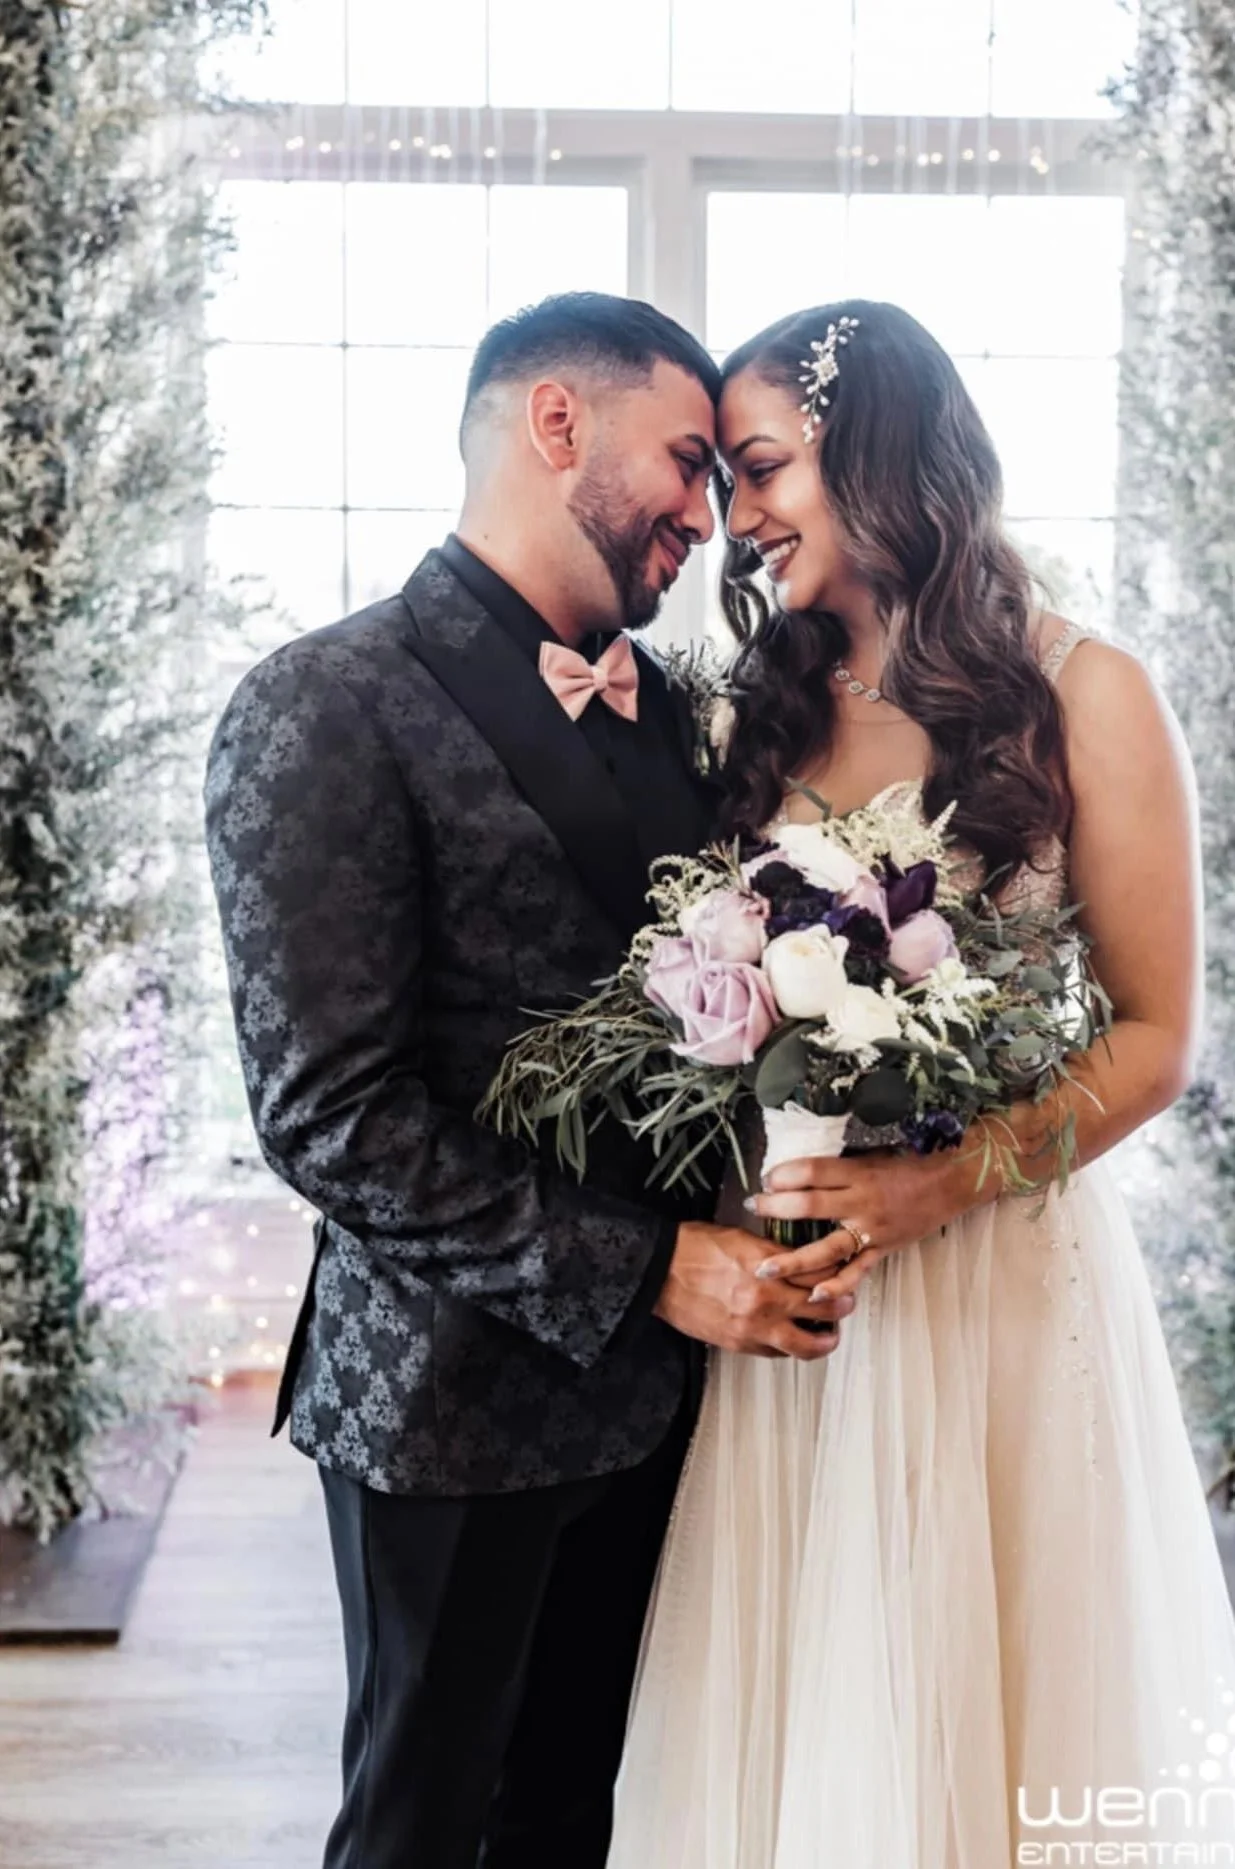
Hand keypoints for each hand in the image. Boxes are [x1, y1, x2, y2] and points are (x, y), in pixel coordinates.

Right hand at [653, 1220, 854, 1360]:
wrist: (659, 1272)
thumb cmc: (694, 1248)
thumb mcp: (742, 1237)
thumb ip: (774, 1252)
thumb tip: (799, 1260)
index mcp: (769, 1266)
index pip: (822, 1272)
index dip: (839, 1273)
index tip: (843, 1272)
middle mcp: (767, 1298)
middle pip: (825, 1307)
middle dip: (843, 1305)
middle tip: (847, 1302)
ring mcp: (755, 1325)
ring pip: (808, 1344)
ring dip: (826, 1339)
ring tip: (830, 1334)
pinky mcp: (740, 1343)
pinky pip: (777, 1352)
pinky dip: (791, 1348)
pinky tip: (794, 1340)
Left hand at [744, 1141, 996, 1305]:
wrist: (952, 1182)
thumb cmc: (910, 1163)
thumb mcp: (872, 1155)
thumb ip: (839, 1166)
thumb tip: (799, 1170)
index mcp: (858, 1172)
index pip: (810, 1171)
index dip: (782, 1174)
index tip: (766, 1178)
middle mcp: (862, 1201)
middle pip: (809, 1206)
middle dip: (775, 1208)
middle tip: (752, 1207)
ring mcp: (872, 1229)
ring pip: (825, 1248)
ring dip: (792, 1260)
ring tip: (764, 1268)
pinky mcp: (882, 1250)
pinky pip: (856, 1271)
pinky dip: (836, 1285)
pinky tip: (814, 1295)